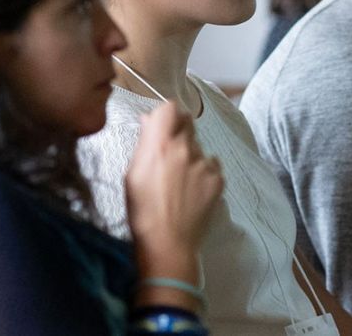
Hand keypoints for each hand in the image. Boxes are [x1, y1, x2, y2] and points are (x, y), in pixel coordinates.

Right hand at [125, 102, 223, 276]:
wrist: (168, 243)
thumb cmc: (142, 210)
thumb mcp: (132, 174)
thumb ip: (144, 143)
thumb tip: (150, 120)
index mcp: (160, 145)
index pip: (170, 108)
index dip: (166, 115)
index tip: (161, 126)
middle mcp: (185, 148)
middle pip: (187, 123)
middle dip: (179, 132)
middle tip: (170, 153)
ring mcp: (205, 163)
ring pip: (199, 146)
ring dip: (191, 154)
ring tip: (180, 180)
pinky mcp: (218, 179)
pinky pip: (211, 164)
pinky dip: (203, 171)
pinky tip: (193, 189)